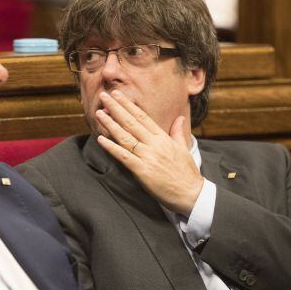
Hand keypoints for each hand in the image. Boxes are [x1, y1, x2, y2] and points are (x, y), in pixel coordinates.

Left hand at [94, 90, 202, 214]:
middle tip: (104, 96)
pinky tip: (101, 139)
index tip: (117, 95)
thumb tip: (179, 118)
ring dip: (111, 124)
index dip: (128, 105)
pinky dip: (112, 148)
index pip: (142, 117)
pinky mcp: (142, 171)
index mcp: (163, 138)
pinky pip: (124, 157)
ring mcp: (148, 157)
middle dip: (116, 108)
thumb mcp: (183, 148)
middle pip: (132, 122)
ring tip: (99, 113)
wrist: (191, 194)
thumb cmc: (186, 173)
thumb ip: (177, 132)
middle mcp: (154, 144)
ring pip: (125, 137)